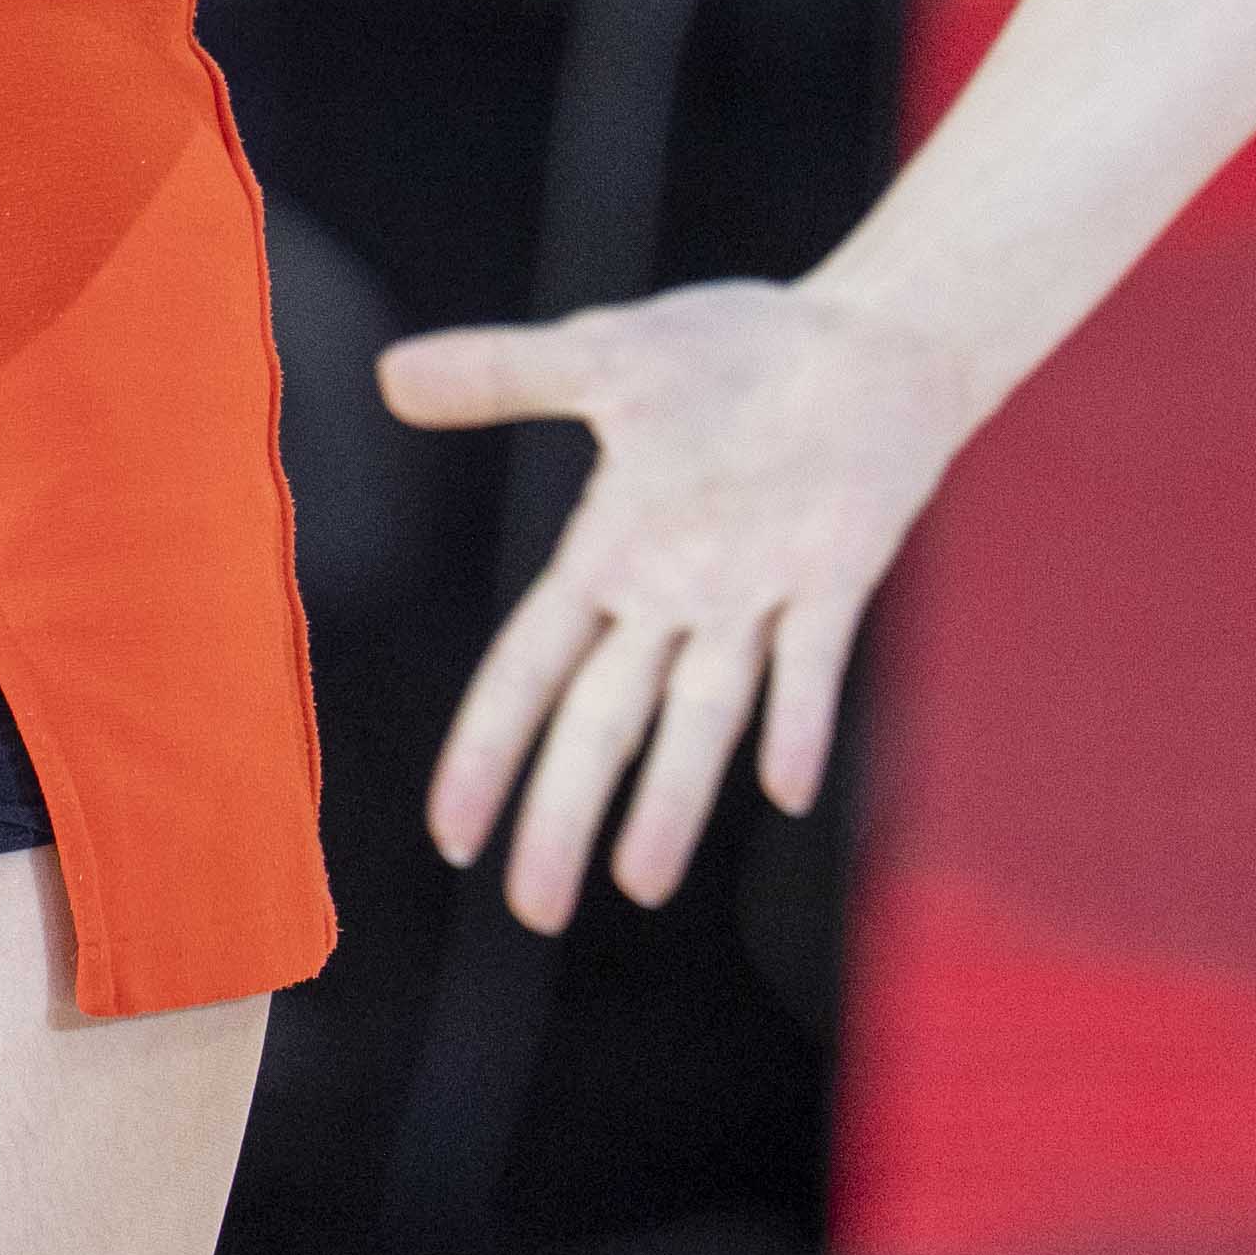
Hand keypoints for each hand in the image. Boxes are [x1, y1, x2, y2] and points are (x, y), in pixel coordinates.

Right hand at [378, 276, 976, 924]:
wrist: (865, 342)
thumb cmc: (731, 355)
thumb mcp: (603, 355)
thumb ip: (503, 374)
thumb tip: (391, 376)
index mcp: (609, 553)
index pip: (531, 669)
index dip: (489, 748)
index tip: (452, 836)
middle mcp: (675, 597)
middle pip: (605, 722)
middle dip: (565, 813)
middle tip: (532, 912)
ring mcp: (756, 597)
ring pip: (700, 716)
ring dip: (671, 798)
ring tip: (639, 886)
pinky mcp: (835, 578)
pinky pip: (809, 661)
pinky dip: (797, 720)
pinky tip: (782, 787)